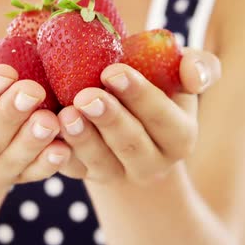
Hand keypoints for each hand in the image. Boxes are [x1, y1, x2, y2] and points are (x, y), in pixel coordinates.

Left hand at [58, 48, 220, 184]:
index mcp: (179, 136)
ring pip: (99, 162)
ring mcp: (115, 174)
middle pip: (131, 145)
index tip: (113, 71)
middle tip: (86, 96)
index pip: (164, 119)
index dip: (140, 96)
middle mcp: (150, 163)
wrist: (128, 121)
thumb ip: (198, 68)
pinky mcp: (84, 175)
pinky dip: (57, 153)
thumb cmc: (155, 90)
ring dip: (82, 139)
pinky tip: (45, 132)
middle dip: (109, 119)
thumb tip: (195, 75)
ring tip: (66, 115)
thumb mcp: (179, 79)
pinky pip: (71, 169)